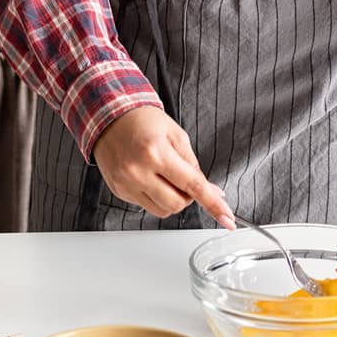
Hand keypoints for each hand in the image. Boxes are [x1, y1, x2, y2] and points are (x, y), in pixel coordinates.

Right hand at [93, 106, 235, 228]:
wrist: (109, 117)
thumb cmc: (143, 121)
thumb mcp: (175, 134)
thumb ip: (193, 163)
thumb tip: (211, 190)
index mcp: (156, 152)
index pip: (192, 185)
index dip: (212, 204)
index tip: (227, 219)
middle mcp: (139, 171)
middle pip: (178, 204)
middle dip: (189, 196)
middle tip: (184, 177)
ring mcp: (127, 184)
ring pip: (163, 210)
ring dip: (173, 199)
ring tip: (166, 177)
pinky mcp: (119, 192)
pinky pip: (147, 206)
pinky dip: (156, 197)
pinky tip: (151, 178)